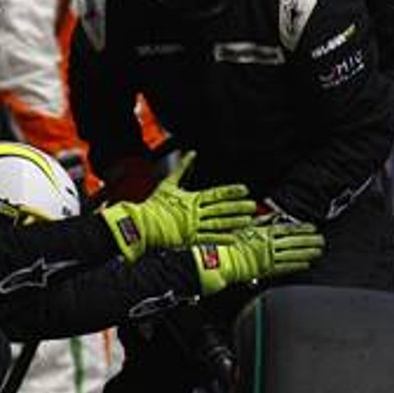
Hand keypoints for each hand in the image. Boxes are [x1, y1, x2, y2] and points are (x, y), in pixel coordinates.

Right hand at [102, 152, 257, 260]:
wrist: (141, 224)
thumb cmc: (153, 205)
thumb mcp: (168, 184)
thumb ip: (182, 169)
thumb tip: (191, 153)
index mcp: (191, 199)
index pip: (216, 194)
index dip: (231, 192)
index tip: (244, 190)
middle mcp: (194, 212)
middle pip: (221, 209)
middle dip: (238, 207)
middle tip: (252, 206)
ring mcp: (193, 226)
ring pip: (218, 223)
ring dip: (234, 222)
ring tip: (247, 220)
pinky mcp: (189, 239)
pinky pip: (208, 239)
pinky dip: (221, 238)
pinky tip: (233, 238)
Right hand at [192, 222, 325, 293]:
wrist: (220, 259)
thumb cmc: (227, 243)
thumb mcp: (243, 227)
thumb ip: (259, 221)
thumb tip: (268, 216)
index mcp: (264, 232)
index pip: (288, 229)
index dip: (302, 228)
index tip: (313, 227)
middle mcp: (269, 244)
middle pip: (294, 241)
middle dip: (309, 241)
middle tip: (322, 240)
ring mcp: (269, 257)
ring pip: (293, 254)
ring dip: (307, 252)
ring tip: (318, 251)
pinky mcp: (267, 269)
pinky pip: (285, 267)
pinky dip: (297, 265)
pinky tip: (307, 264)